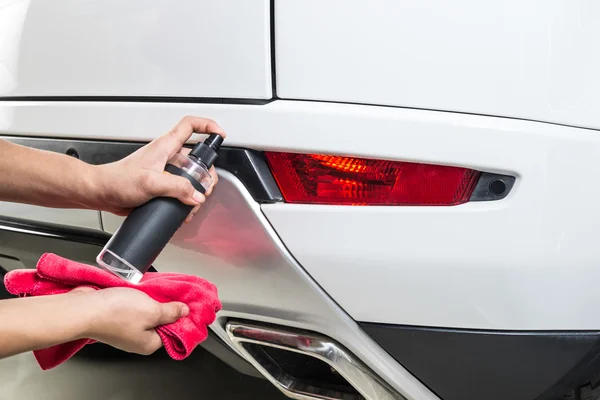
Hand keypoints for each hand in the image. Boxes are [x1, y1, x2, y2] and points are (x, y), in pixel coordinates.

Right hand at [77, 287, 188, 354]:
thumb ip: (171, 312)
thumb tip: (184, 312)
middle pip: (160, 321)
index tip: (186, 302)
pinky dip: (138, 298)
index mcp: (149, 344)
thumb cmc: (116, 313)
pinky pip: (133, 307)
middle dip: (165, 306)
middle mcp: (137, 339)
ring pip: (146, 312)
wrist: (83, 309)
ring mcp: (125, 329)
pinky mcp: (115, 317)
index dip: (180, 316)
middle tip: (170, 292)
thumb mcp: (153, 310)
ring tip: (154, 289)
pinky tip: (140, 289)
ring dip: (150, 300)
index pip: (173, 331)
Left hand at [93, 116, 225, 221]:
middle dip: (206, 174)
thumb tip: (197, 195)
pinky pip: (182, 190)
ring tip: (192, 204)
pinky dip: (187, 200)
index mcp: (166, 146)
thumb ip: (176, 187)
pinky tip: (183, 210)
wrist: (102, 193)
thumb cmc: (117, 180)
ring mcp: (166, 171)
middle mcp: (168, 156)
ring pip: (192, 177)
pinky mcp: (163, 185)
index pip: (190, 125)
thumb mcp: (150, 182)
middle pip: (198, 158)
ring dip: (196, 192)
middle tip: (205, 188)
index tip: (220, 135)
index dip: (207, 126)